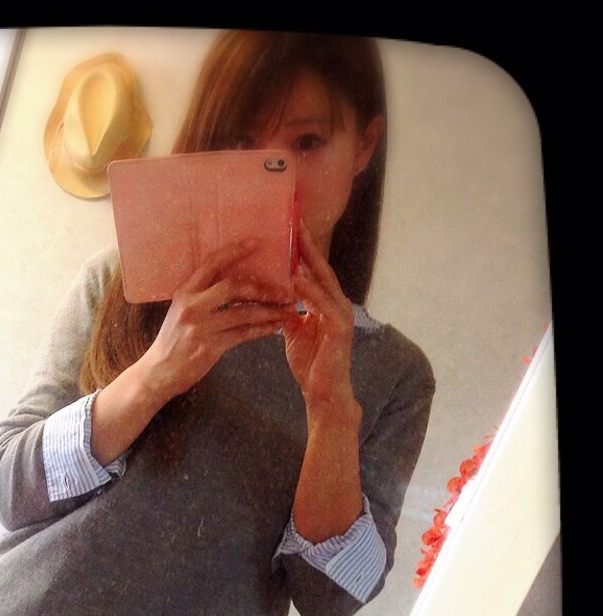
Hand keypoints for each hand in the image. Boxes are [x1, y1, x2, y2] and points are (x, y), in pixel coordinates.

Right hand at [139, 239, 292, 401]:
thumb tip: (231, 282)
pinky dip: (261, 329)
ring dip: (268, 310)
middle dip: (262, 287)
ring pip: (243, 312)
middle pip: (232, 286)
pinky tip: (274, 327)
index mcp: (185, 292)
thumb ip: (202, 296)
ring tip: (287, 309)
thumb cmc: (173, 341)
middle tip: (284, 290)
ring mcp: (200, 327)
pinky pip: (242, 334)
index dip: (235, 251)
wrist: (158, 372)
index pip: (211, 263)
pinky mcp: (209, 347)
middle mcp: (192, 306)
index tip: (256, 243)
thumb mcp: (181, 311)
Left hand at [279, 222, 358, 415]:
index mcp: (326, 303)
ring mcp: (341, 315)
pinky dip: (310, 291)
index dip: (302, 249)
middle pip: (321, 269)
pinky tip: (296, 278)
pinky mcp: (340, 329)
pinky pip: (322, 305)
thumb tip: (274, 296)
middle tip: (294, 220)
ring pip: (324, 283)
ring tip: (294, 241)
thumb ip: (287, 312)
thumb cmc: (311, 365)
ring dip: (309, 262)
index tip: (289, 227)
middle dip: (308, 245)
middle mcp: (337, 304)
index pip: (313, 271)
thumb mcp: (293, 333)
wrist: (323, 394)